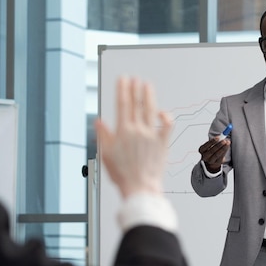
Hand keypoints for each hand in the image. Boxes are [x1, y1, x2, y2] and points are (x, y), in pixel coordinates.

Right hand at [96, 77, 172, 197]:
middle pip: (136, 104)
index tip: (123, 79)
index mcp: (123, 132)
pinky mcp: (162, 143)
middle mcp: (138, 130)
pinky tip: (162, 112)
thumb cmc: (123, 175)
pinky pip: (167, 126)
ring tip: (147, 85)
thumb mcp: (106, 155)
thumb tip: (99, 121)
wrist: (140, 187)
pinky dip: (165, 117)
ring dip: (148, 96)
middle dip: (135, 89)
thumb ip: (103, 136)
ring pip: (150, 110)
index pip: (122, 105)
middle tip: (134, 78)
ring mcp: (152, 135)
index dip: (122, 89)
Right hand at [198, 137, 229, 172]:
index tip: (218, 137)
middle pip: (212, 151)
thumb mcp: (210, 145)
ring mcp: (210, 161)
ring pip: (217, 154)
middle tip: (224, 140)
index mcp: (201, 150)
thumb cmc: (211, 150)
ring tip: (227, 142)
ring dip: (223, 148)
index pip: (206, 146)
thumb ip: (215, 140)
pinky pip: (221, 157)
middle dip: (219, 145)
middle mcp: (204, 156)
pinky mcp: (216, 163)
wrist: (211, 160)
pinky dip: (224, 151)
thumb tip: (222, 136)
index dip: (212, 141)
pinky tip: (227, 147)